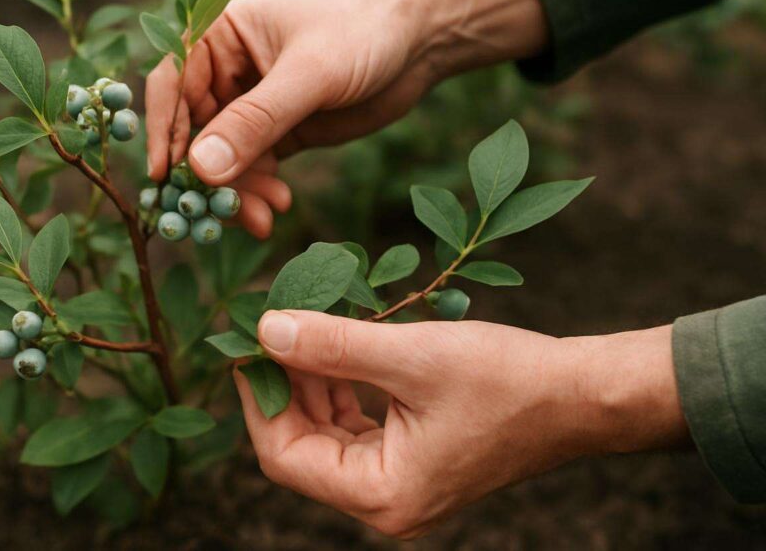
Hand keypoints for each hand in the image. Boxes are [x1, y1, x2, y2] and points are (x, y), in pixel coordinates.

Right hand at [145, 0, 547, 237]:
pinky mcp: (277, 133)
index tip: (165, 175)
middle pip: (193, 131)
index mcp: (220, 35)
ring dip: (235, 192)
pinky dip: (256, 192)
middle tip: (219, 213)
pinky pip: (251, 170)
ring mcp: (250, 105)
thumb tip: (201, 169)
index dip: (163, 129)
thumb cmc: (362, 34)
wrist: (420, 44)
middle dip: (208, 174)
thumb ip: (256, 121)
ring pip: (222, 159)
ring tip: (262, 218)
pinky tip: (276, 207)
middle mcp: (226, 70)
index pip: (172, 82)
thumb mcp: (309, 75)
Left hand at [234, 310, 689, 538]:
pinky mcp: (414, 456)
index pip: (285, 457)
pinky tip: (336, 347)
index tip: (244, 346)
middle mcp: (385, 499)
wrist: (582, 394)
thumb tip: (265, 330)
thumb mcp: (409, 355)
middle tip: (269, 327)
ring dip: (310, 382)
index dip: (257, 400)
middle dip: (282, 386)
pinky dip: (340, 387)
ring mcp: (400, 480)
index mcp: (381, 495)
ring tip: (301, 327)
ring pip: (326, 431)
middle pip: (301, 445)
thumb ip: (331, 346)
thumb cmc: (506, 380)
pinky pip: (355, 425)